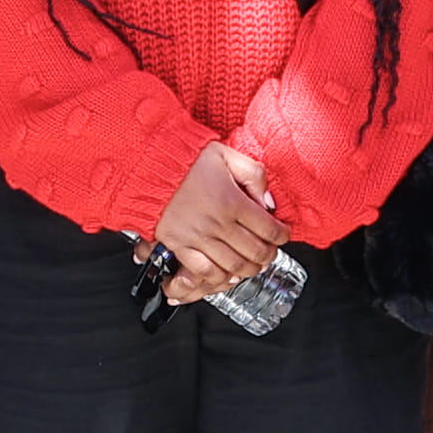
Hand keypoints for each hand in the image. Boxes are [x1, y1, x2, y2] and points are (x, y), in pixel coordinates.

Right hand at [148, 141, 281, 302]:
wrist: (150, 167)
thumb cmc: (188, 162)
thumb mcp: (227, 155)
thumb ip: (254, 174)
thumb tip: (269, 203)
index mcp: (231, 200)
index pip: (270, 229)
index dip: (282, 235)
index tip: (282, 234)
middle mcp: (217, 222)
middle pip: (256, 252)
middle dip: (269, 254)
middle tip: (270, 250)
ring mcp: (198, 237)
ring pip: (236, 266)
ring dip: (250, 269)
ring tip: (253, 262)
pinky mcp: (180, 245)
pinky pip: (206, 272)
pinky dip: (221, 277)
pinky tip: (228, 272)